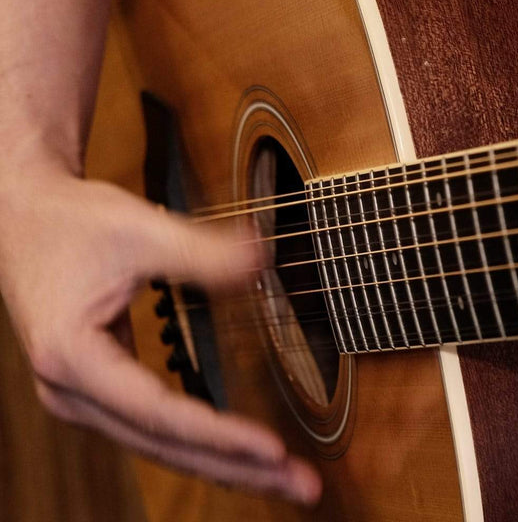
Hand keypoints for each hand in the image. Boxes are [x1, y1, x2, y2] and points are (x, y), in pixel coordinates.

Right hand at [0, 164, 320, 503]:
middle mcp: (70, 393)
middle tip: (303, 486)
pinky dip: (200, 441)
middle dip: (236, 469)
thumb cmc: (72, 222)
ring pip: (160, 445)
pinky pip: (155, 428)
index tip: (274, 447)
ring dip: (224, 463)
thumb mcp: (139, 228)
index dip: (219, 433)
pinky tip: (240, 452)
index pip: (158, 412)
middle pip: (163, 446)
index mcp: (73, 359)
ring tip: (286, 476)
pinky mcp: (98, 389)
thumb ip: (202, 251)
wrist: (23, 219)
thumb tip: (265, 258)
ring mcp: (81, 397)